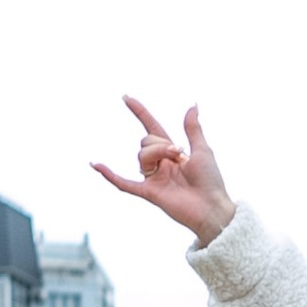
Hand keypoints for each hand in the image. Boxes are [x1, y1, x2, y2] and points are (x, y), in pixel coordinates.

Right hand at [93, 96, 236, 243]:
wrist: (212, 208)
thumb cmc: (211, 182)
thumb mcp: (202, 149)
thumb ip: (193, 129)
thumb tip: (192, 105)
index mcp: (172, 152)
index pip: (152, 127)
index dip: (140, 112)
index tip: (126, 98)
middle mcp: (160, 164)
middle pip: (146, 142)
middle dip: (162, 143)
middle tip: (180, 154)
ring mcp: (153, 178)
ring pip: (142, 156)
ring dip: (158, 153)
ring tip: (176, 162)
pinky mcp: (149, 193)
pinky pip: (124, 183)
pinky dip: (109, 175)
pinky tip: (95, 165)